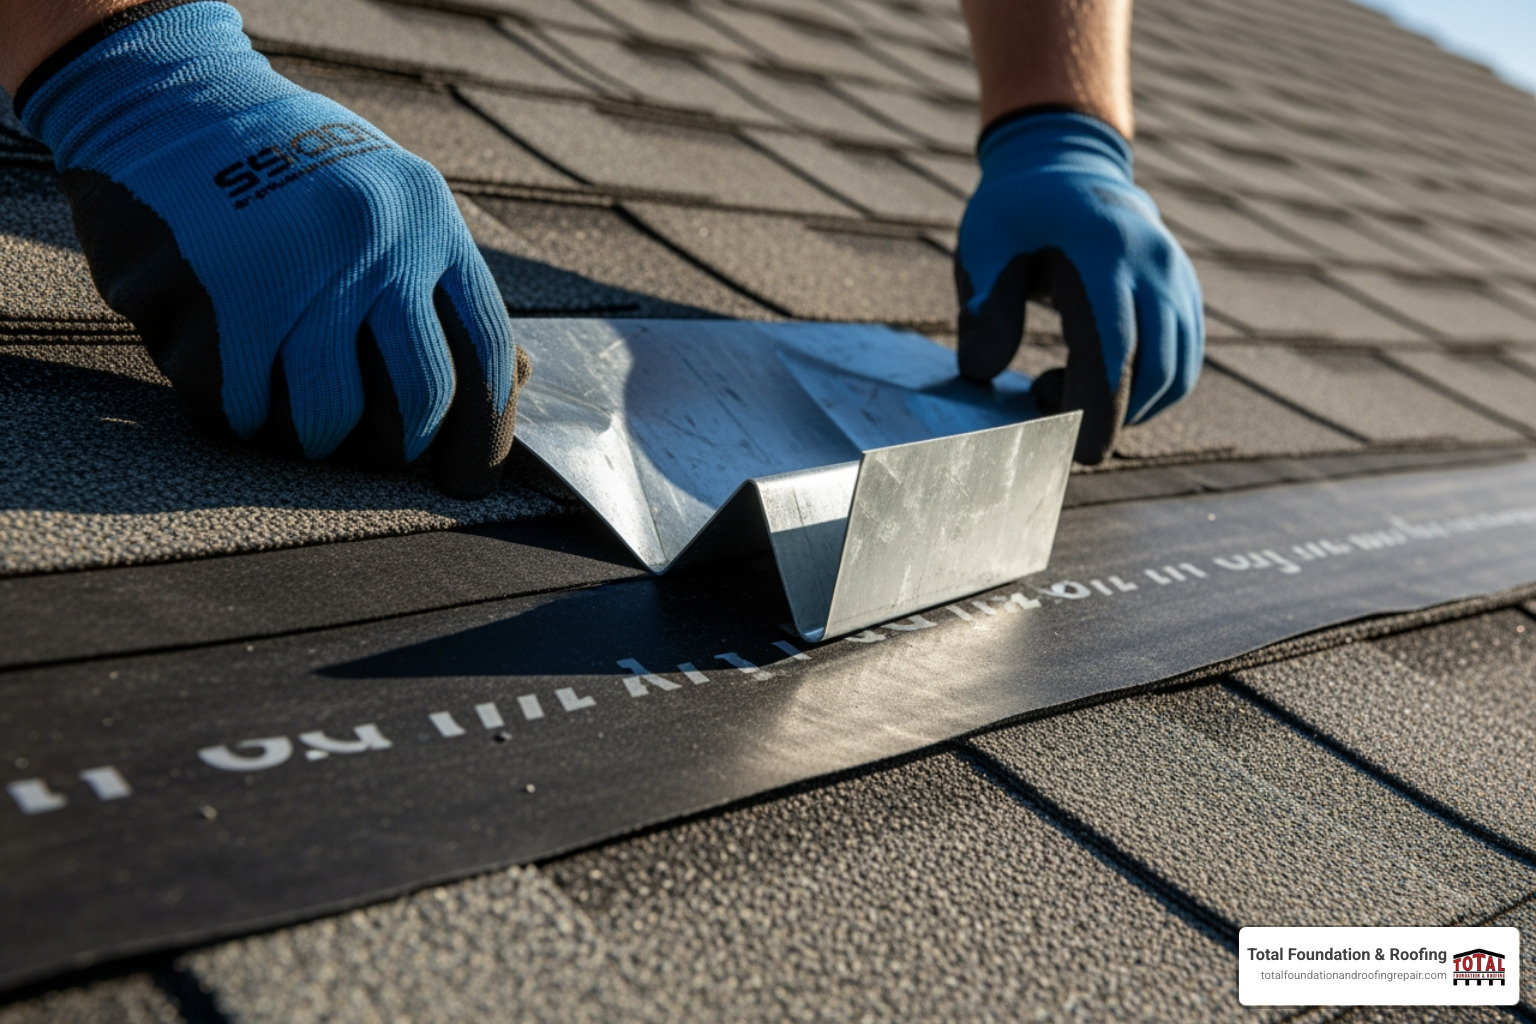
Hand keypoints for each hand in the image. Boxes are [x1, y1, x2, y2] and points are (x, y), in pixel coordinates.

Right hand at [17, 0, 527, 497]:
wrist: (173, 102)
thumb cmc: (300, 172)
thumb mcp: (397, 201)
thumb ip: (449, 286)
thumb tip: (516, 388)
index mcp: (431, 220)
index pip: (490, 355)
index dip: (486, 435)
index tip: (467, 477)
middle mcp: (376, 243)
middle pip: (420, 398)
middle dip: (400, 449)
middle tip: (378, 456)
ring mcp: (299, 270)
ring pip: (329, 418)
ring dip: (316, 443)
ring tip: (303, 425)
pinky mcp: (221, 299)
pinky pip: (246, 410)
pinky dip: (246, 421)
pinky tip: (242, 395)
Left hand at [955, 111, 1202, 463]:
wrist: (1069, 165)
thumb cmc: (1017, 213)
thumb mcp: (984, 245)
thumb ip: (984, 307)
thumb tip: (982, 373)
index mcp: (1101, 254)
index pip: (1113, 348)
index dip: (1100, 407)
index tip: (1077, 450)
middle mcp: (1152, 267)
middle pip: (1153, 370)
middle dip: (1112, 416)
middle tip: (1050, 414)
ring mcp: (1177, 279)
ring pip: (1176, 373)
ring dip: (1129, 408)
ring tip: (1067, 389)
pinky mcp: (1187, 295)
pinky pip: (1184, 361)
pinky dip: (1149, 391)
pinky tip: (1098, 382)